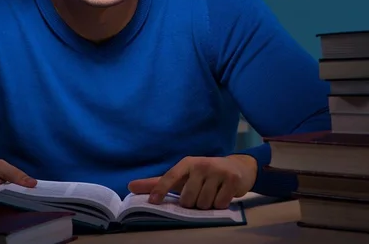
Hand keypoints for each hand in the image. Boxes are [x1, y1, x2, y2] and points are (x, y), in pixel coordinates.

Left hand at [127, 155, 256, 209]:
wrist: (237, 167)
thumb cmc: (203, 174)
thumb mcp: (182, 177)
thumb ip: (157, 183)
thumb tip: (130, 187)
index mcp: (187, 163)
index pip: (170, 177)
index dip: (160, 190)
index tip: (152, 202)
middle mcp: (201, 164)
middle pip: (188, 199)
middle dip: (193, 203)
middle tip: (200, 194)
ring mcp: (217, 170)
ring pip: (204, 204)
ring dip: (208, 205)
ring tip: (212, 193)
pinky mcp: (232, 179)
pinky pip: (220, 204)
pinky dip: (221, 204)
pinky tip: (223, 194)